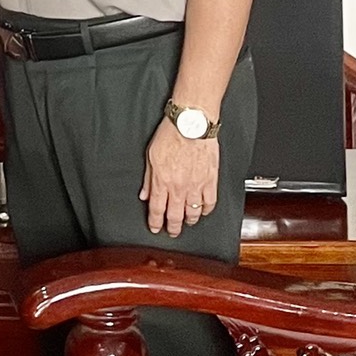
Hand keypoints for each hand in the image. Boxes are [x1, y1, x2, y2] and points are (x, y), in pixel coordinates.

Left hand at [141, 120, 219, 237]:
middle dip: (172, 228)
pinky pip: (210, 203)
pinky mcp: (211, 180)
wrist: (192, 123)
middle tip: (172, 232)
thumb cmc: (171, 134)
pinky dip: (206, 210)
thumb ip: (148, 179)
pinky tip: (202, 211)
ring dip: (189, 221)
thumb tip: (145, 194)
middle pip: (175, 216)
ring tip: (187, 223)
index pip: (157, 210)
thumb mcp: (150, 155)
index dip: (155, 223)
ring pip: (193, 213)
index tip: (155, 228)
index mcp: (162, 181)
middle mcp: (179, 187)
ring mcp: (196, 185)